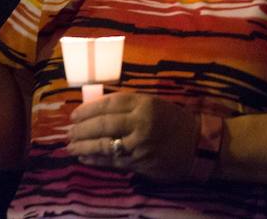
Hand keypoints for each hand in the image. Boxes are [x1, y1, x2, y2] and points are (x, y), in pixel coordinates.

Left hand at [68, 92, 196, 179]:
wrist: (198, 144)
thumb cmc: (175, 121)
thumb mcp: (155, 105)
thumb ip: (130, 106)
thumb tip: (98, 108)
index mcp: (145, 103)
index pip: (110, 104)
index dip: (89, 109)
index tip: (74, 114)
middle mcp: (141, 122)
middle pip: (103, 124)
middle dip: (82, 128)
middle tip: (68, 131)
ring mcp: (139, 144)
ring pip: (104, 144)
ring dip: (84, 145)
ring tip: (70, 145)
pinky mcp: (139, 163)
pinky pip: (112, 161)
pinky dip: (95, 160)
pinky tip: (84, 157)